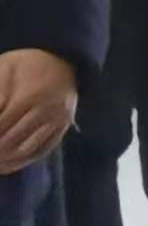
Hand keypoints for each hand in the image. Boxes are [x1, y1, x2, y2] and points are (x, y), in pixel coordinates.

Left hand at [0, 49, 76, 173]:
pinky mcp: (63, 128)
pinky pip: (42, 151)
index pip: (0, 124)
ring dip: (4, 160)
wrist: (62, 60)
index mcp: (31, 96)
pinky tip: (5, 166)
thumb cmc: (26, 64)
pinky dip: (22, 162)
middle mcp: (48, 112)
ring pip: (27, 150)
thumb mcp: (4, 69)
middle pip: (12, 140)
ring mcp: (58, 122)